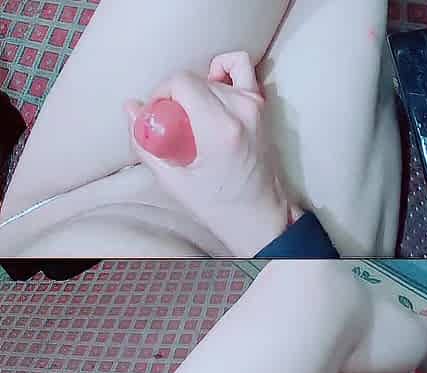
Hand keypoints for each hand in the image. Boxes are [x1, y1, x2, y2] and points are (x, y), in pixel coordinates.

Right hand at [125, 51, 293, 256]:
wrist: (259, 216)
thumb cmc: (219, 205)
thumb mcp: (174, 182)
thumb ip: (146, 143)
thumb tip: (130, 107)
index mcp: (220, 128)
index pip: (181, 82)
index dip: (161, 93)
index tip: (157, 116)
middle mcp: (241, 109)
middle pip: (194, 80)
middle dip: (174, 98)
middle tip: (172, 126)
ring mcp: (255, 105)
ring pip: (212, 77)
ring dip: (195, 91)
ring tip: (193, 116)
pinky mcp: (261, 106)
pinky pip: (241, 67)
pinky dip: (223, 71)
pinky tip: (214, 88)